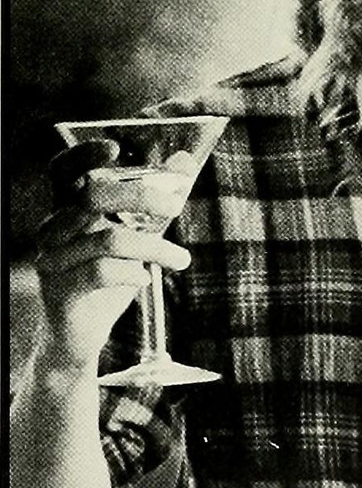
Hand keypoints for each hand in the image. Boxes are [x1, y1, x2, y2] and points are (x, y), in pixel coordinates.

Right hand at [35, 136, 190, 369]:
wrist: (76, 339)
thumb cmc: (104, 284)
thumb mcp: (134, 239)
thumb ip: (154, 203)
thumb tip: (184, 161)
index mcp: (64, 212)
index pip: (63, 172)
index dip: (83, 156)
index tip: (117, 148)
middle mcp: (52, 231)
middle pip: (92, 196)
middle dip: (140, 195)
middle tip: (176, 205)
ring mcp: (53, 261)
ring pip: (107, 239)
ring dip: (154, 247)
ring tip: (181, 259)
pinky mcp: (61, 292)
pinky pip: (98, 273)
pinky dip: (130, 273)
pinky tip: (146, 280)